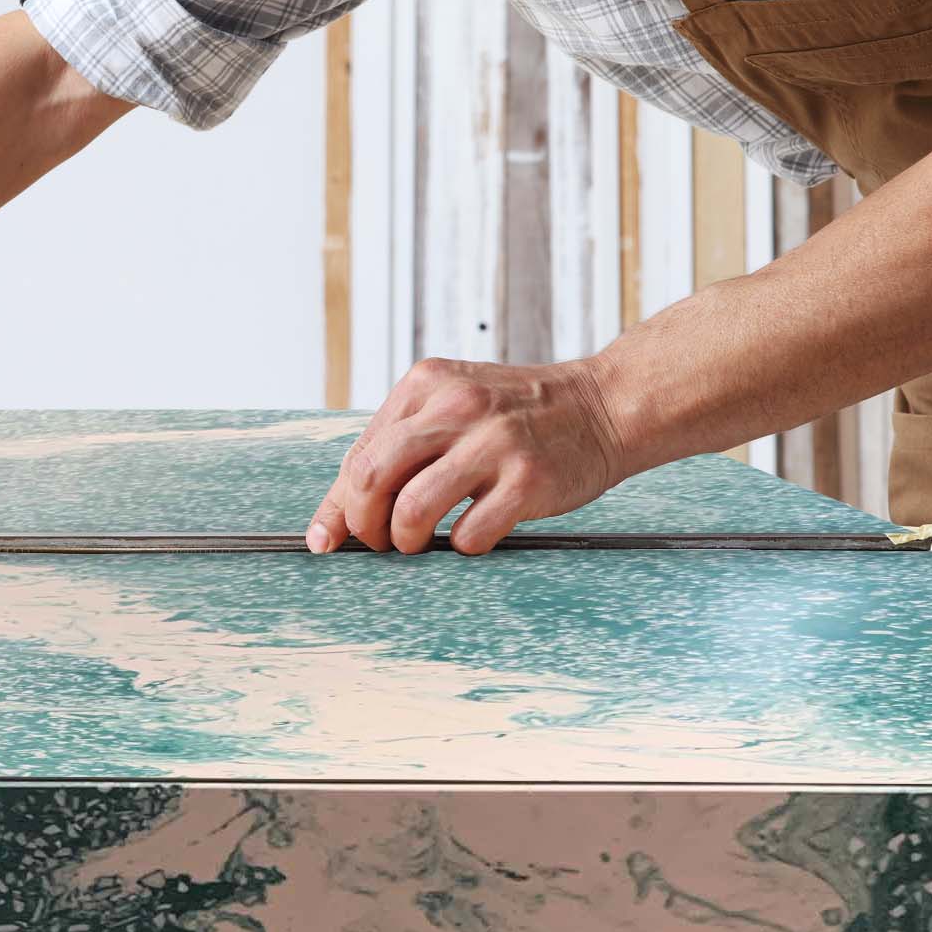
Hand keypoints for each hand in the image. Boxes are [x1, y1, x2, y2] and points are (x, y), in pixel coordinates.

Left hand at [305, 358, 624, 555]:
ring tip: (419, 543)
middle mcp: (455, 407)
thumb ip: (402, 444)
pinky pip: (469, 534)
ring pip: (412, 510)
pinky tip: (473, 535)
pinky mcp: (527, 479)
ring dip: (406, 541)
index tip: (327, 539)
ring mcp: (493, 442)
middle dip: (364, 526)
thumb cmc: (520, 415)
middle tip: (379, 542)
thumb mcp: (455, 403)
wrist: (604, 406)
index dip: (337, 506)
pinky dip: (461, 547)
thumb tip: (336, 516)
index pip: (359, 455)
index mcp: (426, 384)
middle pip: (371, 479)